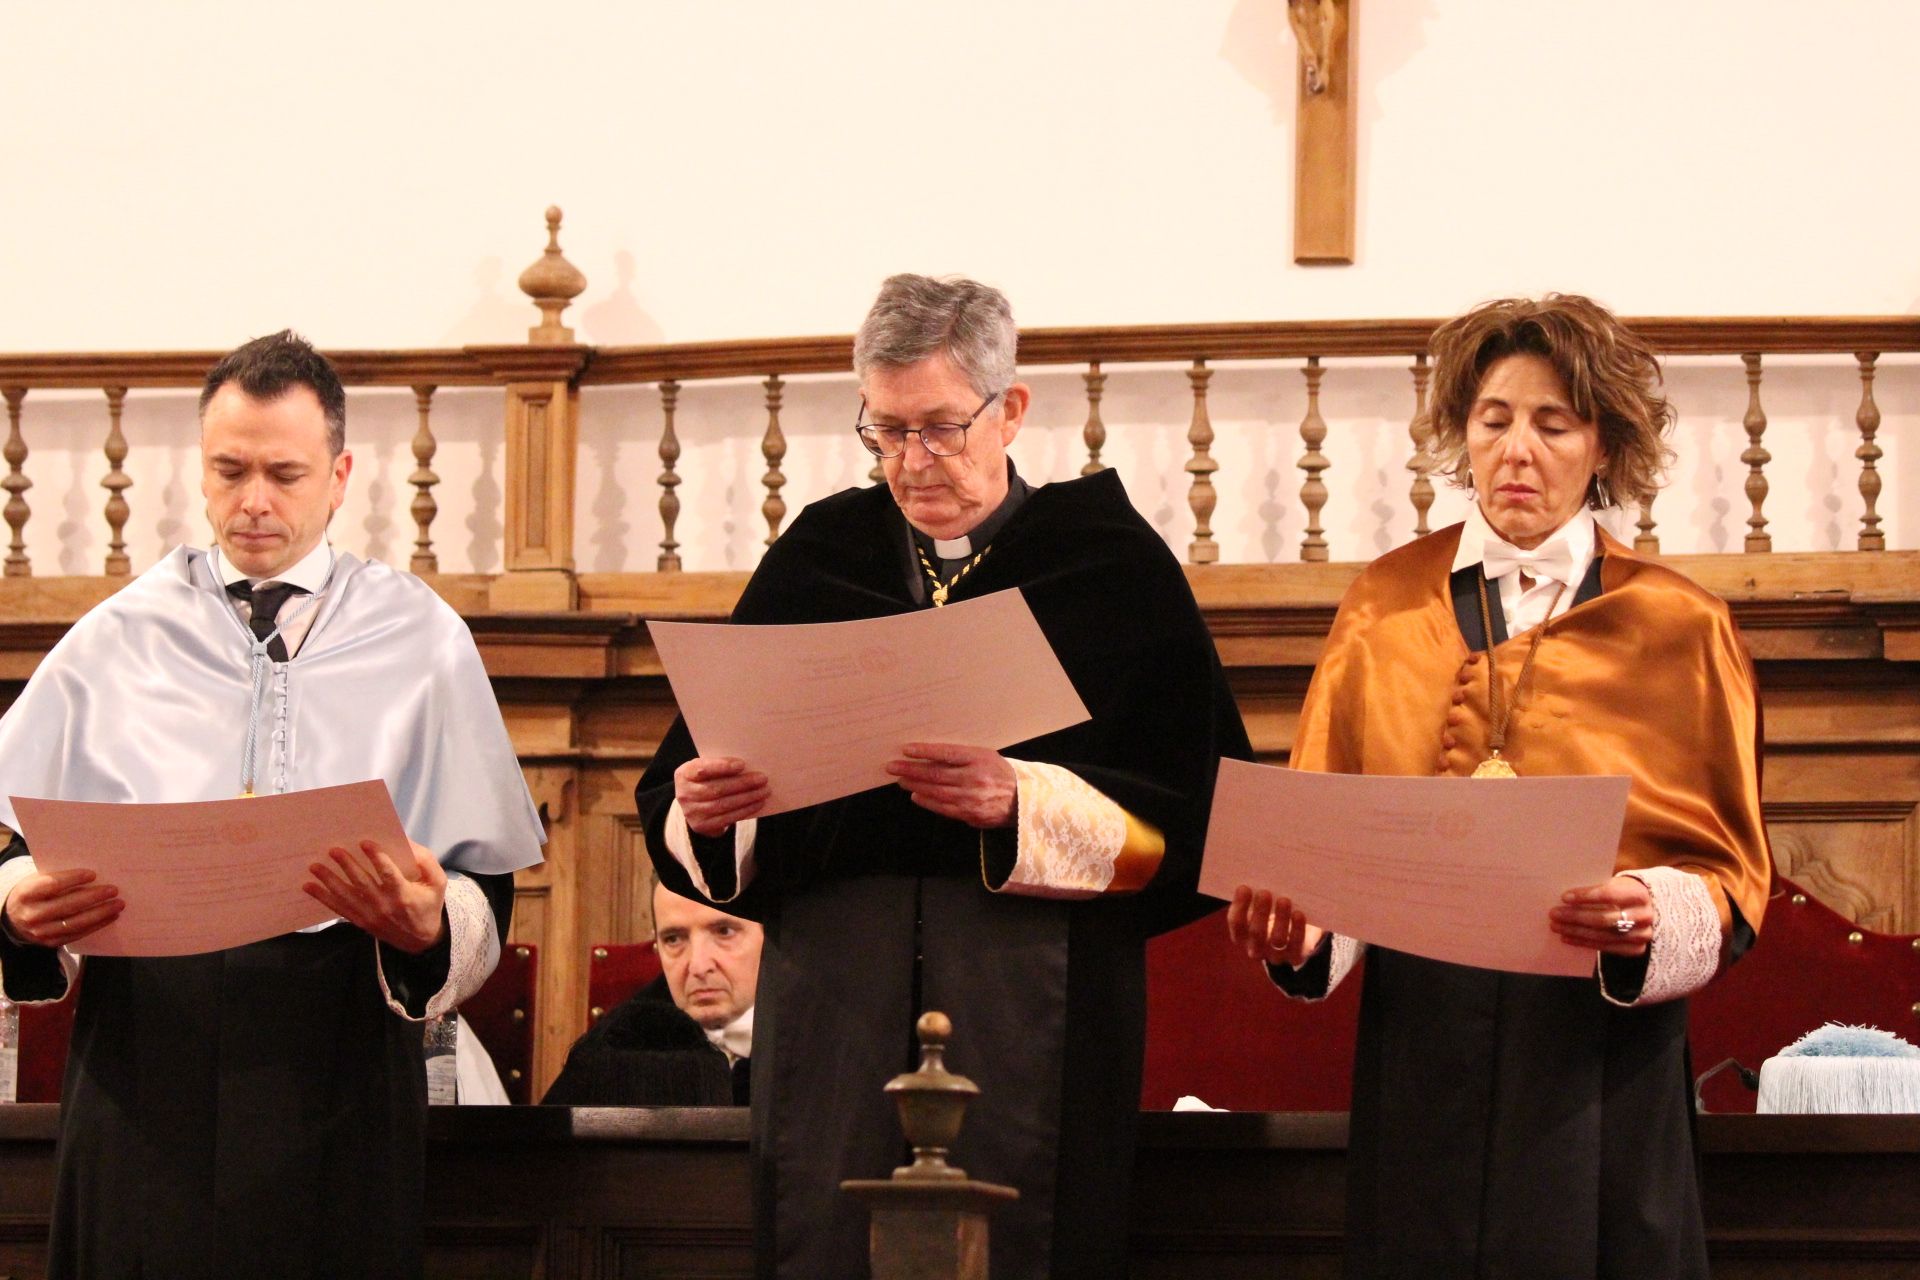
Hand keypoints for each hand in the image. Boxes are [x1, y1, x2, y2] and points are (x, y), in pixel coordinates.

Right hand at [1, 868, 122, 947]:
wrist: (15, 918)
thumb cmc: (34, 893)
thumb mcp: (36, 881)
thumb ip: (57, 878)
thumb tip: (92, 874)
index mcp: (26, 894)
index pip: (51, 885)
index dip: (73, 879)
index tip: (93, 874)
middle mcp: (32, 914)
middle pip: (67, 905)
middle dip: (93, 897)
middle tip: (113, 890)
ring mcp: (41, 931)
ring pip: (75, 923)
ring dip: (100, 913)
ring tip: (118, 904)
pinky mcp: (52, 942)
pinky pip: (78, 934)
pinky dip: (97, 925)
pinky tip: (112, 916)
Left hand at [305, 839, 446, 953]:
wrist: (421, 940)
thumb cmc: (428, 904)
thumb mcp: (437, 882)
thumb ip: (426, 862)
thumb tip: (405, 841)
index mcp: (404, 895)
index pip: (389, 875)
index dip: (377, 858)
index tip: (365, 842)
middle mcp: (385, 906)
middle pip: (363, 883)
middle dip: (347, 865)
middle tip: (334, 850)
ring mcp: (370, 915)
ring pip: (347, 896)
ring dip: (329, 880)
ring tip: (315, 866)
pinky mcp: (360, 921)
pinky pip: (339, 909)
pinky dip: (323, 898)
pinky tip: (309, 886)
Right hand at [674, 757, 769, 837]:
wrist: (694, 804)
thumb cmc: (706, 780)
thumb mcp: (706, 769)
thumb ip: (720, 766)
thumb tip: (747, 766)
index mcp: (684, 774)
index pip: (702, 769)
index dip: (722, 766)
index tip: (742, 764)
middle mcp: (684, 794)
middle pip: (716, 789)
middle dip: (742, 784)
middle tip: (762, 778)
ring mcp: (692, 812)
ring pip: (724, 805)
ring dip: (748, 798)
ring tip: (764, 791)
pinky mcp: (702, 826)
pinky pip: (727, 818)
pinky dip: (745, 810)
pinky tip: (757, 803)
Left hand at [886, 743, 1015, 828]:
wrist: (1023, 800)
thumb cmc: (1000, 773)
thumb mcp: (985, 756)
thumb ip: (962, 756)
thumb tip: (931, 757)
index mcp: (979, 759)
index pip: (946, 753)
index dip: (924, 751)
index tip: (906, 749)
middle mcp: (974, 778)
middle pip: (936, 774)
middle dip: (911, 770)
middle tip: (893, 767)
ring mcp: (971, 798)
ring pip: (936, 791)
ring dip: (915, 786)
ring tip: (901, 780)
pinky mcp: (970, 814)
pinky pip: (943, 808)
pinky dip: (927, 801)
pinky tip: (916, 796)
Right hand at [1227, 885, 1324, 967]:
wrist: (1294, 936)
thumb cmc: (1271, 914)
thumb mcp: (1259, 907)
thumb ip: (1254, 896)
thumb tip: (1256, 870)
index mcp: (1242, 935)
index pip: (1236, 923)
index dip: (1239, 906)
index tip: (1245, 887)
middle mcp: (1255, 948)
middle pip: (1256, 933)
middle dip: (1260, 912)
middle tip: (1265, 893)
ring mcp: (1275, 955)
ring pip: (1277, 940)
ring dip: (1281, 919)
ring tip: (1284, 900)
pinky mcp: (1294, 957)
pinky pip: (1296, 945)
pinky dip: (1298, 929)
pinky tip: (1299, 914)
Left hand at [1551, 873, 1653, 956]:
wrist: (1645, 910)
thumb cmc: (1622, 893)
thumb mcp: (1616, 884)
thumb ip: (1596, 888)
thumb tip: (1565, 896)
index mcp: (1639, 894)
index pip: (1609, 894)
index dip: (1585, 896)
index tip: (1564, 897)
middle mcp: (1643, 915)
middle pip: (1604, 919)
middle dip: (1575, 917)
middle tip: (1554, 914)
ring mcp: (1641, 935)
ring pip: (1602, 935)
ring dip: (1575, 931)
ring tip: (1556, 926)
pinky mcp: (1635, 949)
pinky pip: (1605, 947)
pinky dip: (1584, 942)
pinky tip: (1567, 937)